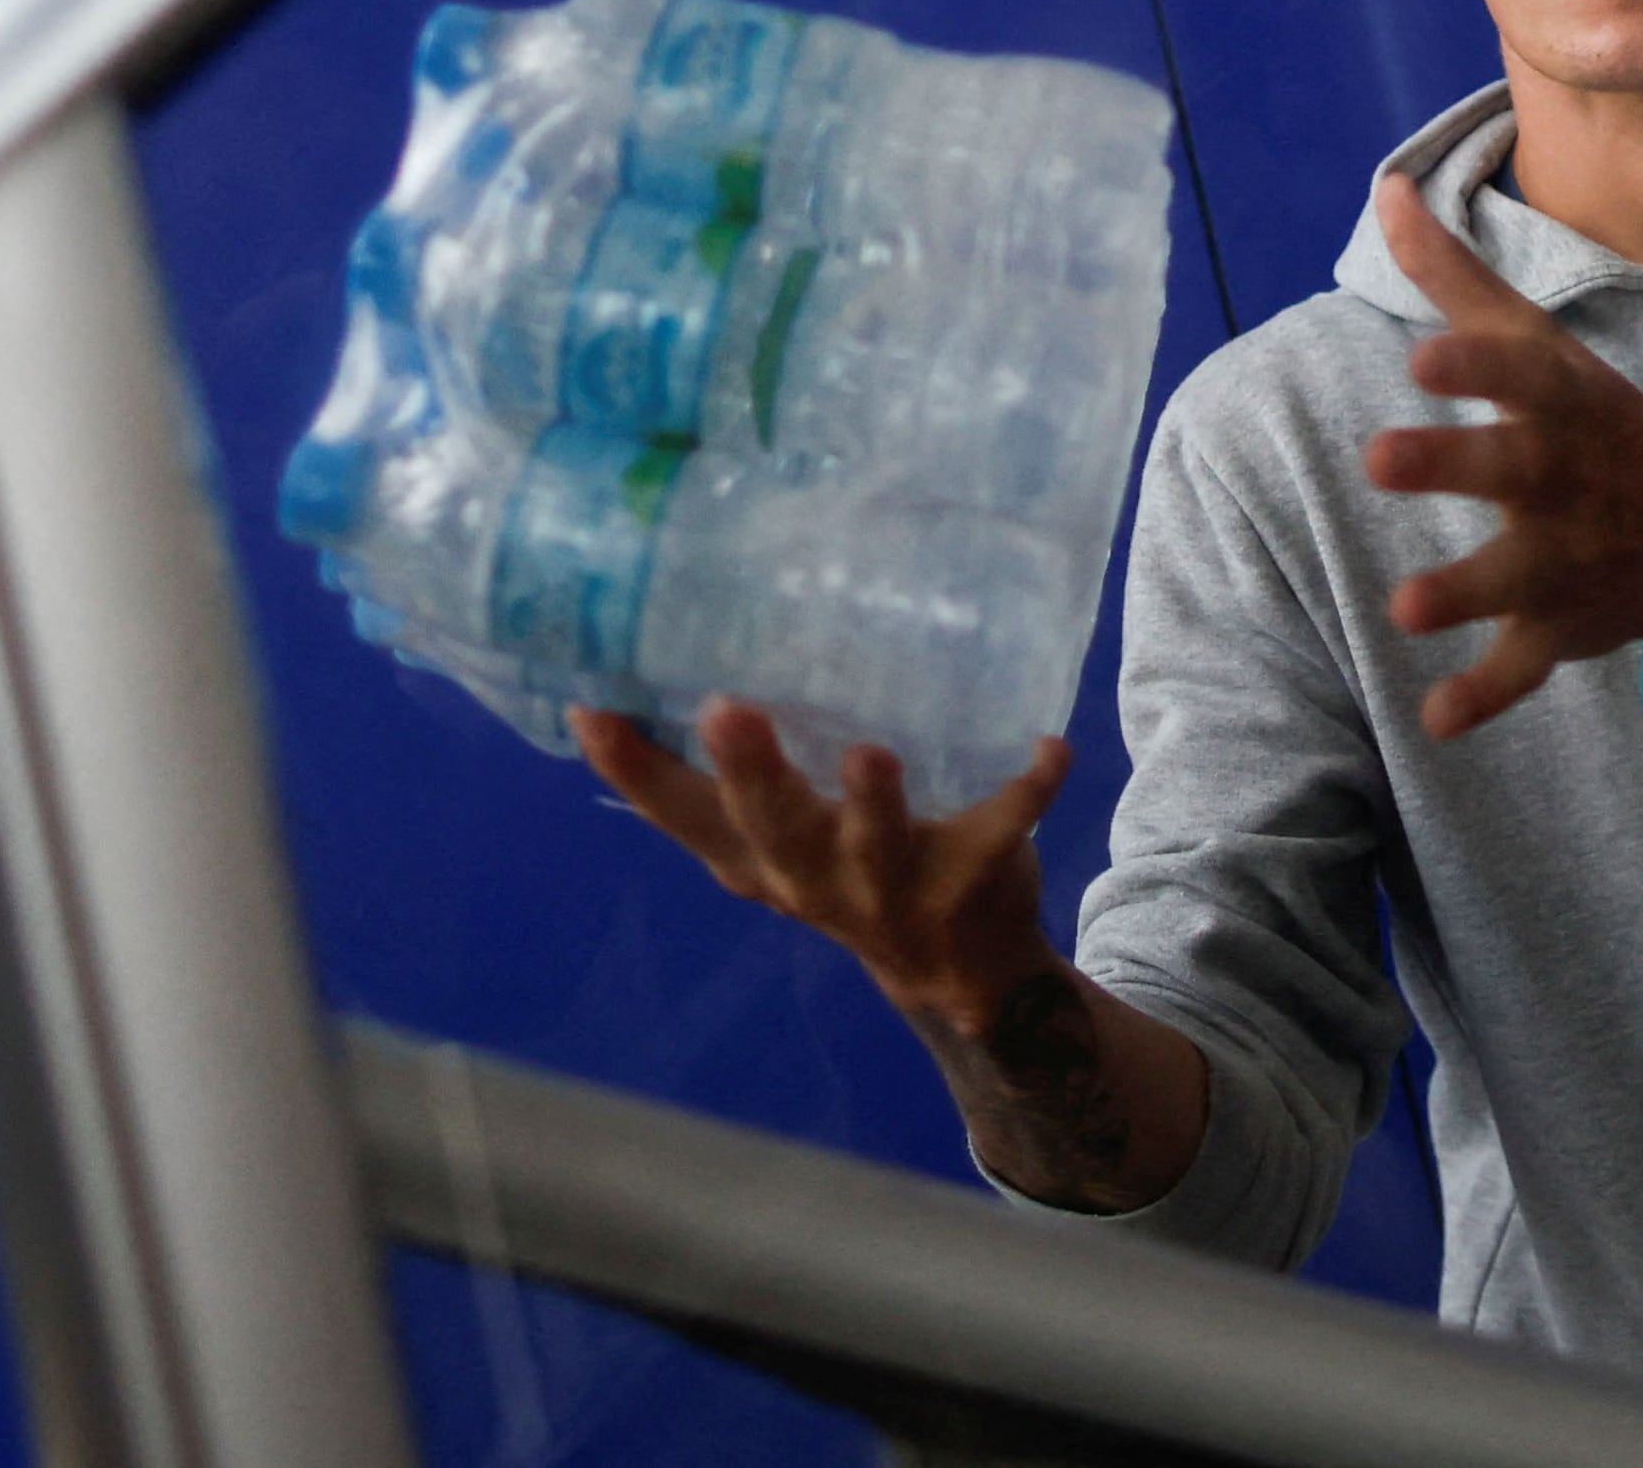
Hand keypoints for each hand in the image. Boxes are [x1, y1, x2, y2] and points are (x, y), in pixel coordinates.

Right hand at [577, 700, 1067, 1023]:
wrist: (965, 976)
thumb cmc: (850, 869)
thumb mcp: (780, 838)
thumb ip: (733, 774)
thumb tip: (658, 666)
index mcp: (758, 860)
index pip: (681, 817)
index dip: (633, 771)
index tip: (590, 708)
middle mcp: (815, 878)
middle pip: (771, 831)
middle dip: (750, 774)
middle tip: (724, 711)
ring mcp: (893, 887)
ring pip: (876, 844)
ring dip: (871, 802)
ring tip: (869, 753)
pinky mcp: (971, 878)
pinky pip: (1003, 828)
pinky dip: (1029, 789)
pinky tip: (1052, 748)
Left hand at [1362, 174, 1642, 737]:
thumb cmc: (1599, 424)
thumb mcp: (1539, 346)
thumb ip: (1453, 277)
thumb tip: (1386, 187)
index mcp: (1559, 404)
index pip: (1519, 373)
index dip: (1475, 365)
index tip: (1424, 356)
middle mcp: (1565, 478)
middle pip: (1509, 468)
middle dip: (1449, 463)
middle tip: (1378, 458)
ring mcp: (1568, 557)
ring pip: (1513, 577)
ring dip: (1462, 592)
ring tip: (1403, 609)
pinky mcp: (1564, 627)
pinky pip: (1525, 668)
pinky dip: (1486, 696)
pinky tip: (1436, 719)